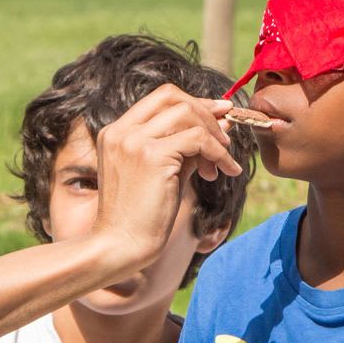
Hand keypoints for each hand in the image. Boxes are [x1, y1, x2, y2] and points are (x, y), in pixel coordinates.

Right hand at [93, 85, 241, 266]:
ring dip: (214, 134)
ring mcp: (134, 141)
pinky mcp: (152, 157)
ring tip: (223, 162)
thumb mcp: (166, 172)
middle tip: (227, 135)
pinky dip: (218, 152)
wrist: (121, 246)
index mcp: (117, 132)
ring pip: (187, 112)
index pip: (160, 98)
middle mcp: (121, 131)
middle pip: (172, 96)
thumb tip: (224, 120)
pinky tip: (227, 171)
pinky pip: (198, 139)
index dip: (194, 102)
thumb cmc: (142, 216)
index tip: (219, 114)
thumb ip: (189, 145)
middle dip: (206, 110)